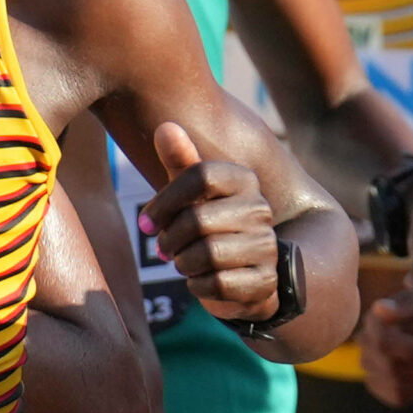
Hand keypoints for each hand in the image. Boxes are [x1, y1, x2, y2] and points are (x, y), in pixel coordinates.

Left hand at [140, 121, 279, 321]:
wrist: (241, 272)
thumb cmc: (208, 225)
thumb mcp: (192, 193)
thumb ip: (180, 161)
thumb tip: (165, 126)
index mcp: (244, 180)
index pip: (199, 176)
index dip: (164, 201)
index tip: (146, 224)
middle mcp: (260, 209)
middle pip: (197, 219)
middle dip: (171, 239)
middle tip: (167, 248)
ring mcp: (266, 246)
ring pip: (207, 253)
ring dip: (185, 264)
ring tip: (187, 262)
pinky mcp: (265, 281)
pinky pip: (219, 284)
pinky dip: (200, 287)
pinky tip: (203, 281)